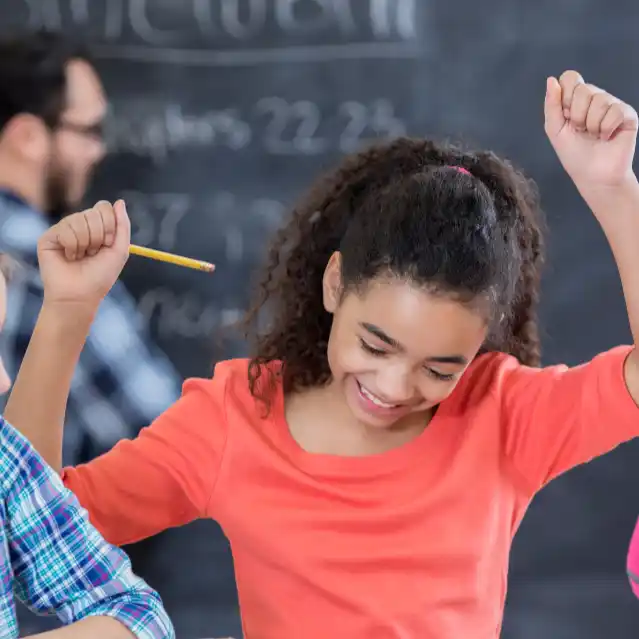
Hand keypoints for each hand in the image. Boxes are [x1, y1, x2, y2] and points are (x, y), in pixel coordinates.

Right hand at [37, 200, 129, 309]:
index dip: (110, 226)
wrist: (81, 295)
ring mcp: (63, 229)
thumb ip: (122, 225)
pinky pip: (65, 229)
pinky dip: (72, 246)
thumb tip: (120, 201)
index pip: (104, 207)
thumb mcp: (120, 250)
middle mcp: (80, 225)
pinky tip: (69, 257)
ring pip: (79, 219)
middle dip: (99, 236)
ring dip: (85, 243)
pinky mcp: (49, 236)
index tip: (108, 244)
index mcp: (97, 227)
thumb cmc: (100, 276)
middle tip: (93, 253)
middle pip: (93, 212)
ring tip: (80, 257)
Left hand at [544, 70, 637, 190]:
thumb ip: (551, 105)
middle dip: (577, 115)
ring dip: (591, 125)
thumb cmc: (574, 155)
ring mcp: (612, 104)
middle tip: (580, 131)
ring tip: (594, 136)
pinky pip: (614, 111)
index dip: (564, 96)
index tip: (565, 116)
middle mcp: (595, 98)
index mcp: (576, 100)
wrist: (593, 175)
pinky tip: (607, 137)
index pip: (570, 78)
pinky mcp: (627, 114)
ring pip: (599, 100)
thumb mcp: (555, 130)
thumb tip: (551, 80)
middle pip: (583, 89)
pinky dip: (605, 129)